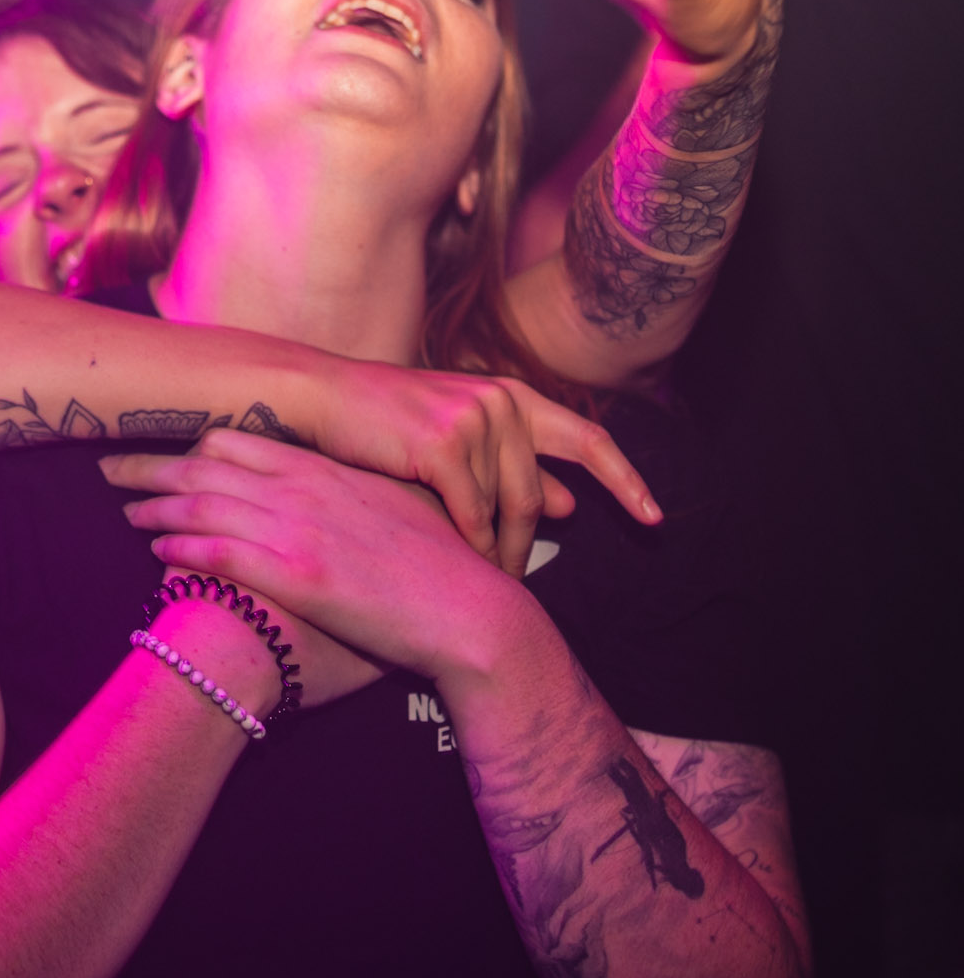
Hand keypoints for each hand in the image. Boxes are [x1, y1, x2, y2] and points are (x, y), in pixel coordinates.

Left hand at [103, 430, 513, 683]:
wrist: (471, 610)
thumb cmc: (442, 568)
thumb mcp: (396, 513)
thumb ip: (353, 500)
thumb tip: (328, 504)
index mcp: (330, 470)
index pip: (244, 442)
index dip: (195, 444)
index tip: (165, 447)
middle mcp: (307, 490)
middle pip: (210, 466)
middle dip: (155, 464)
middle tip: (112, 468)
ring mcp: (299, 530)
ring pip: (205, 505)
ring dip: (157, 505)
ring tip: (125, 508)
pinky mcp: (296, 575)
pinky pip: (221, 553)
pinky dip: (182, 547)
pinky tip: (157, 549)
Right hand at [312, 356, 658, 578]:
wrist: (323, 398)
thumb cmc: (387, 424)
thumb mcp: (461, 440)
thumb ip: (514, 467)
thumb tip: (568, 505)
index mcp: (514, 396)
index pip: (589, 440)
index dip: (625, 481)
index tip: (654, 518)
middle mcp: (502, 402)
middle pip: (536, 496)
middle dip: (526, 546)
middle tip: (514, 581)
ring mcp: (474, 419)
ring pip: (502, 510)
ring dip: (491, 549)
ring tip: (477, 572)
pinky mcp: (443, 443)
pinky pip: (471, 515)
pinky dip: (467, 543)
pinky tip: (457, 558)